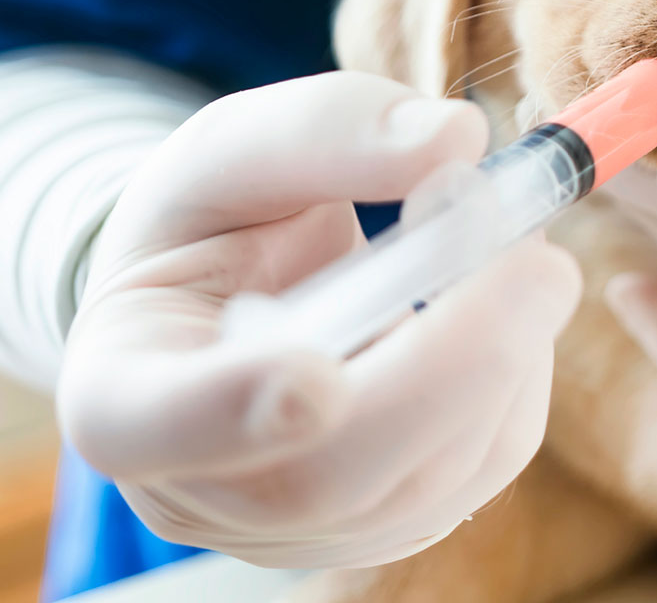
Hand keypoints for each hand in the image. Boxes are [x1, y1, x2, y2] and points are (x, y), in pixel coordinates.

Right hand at [56, 73, 579, 567]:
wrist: (237, 291)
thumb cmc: (217, 221)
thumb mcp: (235, 149)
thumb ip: (324, 129)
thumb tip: (455, 137)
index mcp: (118, 390)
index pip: (154, 427)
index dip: (234, 411)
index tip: (316, 377)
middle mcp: (202, 491)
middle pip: (327, 473)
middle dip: (449, 364)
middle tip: (537, 259)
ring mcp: (301, 527)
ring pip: (427, 477)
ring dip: (505, 353)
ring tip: (517, 243)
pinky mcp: (392, 523)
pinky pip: (484, 461)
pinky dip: (519, 370)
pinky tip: (503, 297)